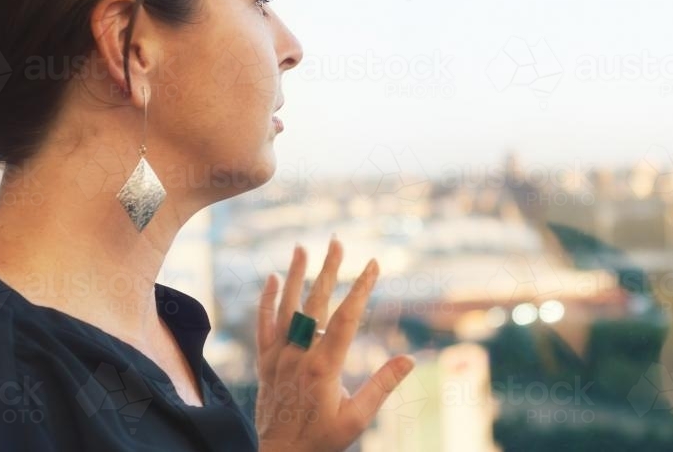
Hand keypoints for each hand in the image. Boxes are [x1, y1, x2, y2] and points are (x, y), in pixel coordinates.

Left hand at [254, 238, 414, 450]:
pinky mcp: (264, 362)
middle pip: (315, 303)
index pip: (346, 317)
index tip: (373, 264)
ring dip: (294, 275)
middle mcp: (298, 355)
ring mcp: (278, 356)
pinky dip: (266, 300)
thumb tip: (409, 359)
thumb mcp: (357, 418)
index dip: (361, 288)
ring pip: (286, 307)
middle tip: (338, 242)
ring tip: (302, 247)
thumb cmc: (322, 439)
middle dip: (329, 270)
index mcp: (323, 366)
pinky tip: (271, 278)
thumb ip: (382, 386)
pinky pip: (263, 325)